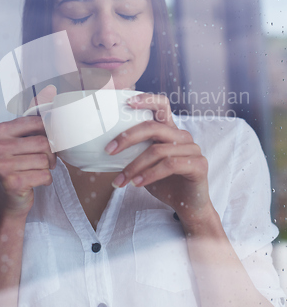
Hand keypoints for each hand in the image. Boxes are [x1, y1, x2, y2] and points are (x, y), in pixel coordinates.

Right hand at [0, 85, 56, 217]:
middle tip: (43, 161)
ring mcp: (0, 165)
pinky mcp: (11, 182)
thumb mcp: (21, 139)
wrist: (5, 200)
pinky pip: (44, 175)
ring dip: (47, 168)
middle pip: (43, 142)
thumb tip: (51, 90)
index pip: (37, 123)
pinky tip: (33, 182)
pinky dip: (45, 180)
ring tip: (37, 171)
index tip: (46, 143)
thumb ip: (34, 117)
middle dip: (50, 154)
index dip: (49, 134)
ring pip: (45, 160)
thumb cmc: (16, 165)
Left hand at [106, 93, 212, 227]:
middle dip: (128, 138)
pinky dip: (149, 175)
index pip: (162, 105)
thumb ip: (135, 152)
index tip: (127, 103)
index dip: (146, 100)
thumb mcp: (146, 165)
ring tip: (121, 180)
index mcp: (170, 131)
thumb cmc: (165, 183)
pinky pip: (169, 165)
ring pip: (158, 150)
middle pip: (153, 128)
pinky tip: (136, 184)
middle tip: (109, 150)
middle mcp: (182, 136)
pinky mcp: (199, 164)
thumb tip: (106, 148)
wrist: (188, 206)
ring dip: (134, 166)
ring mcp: (192, 149)